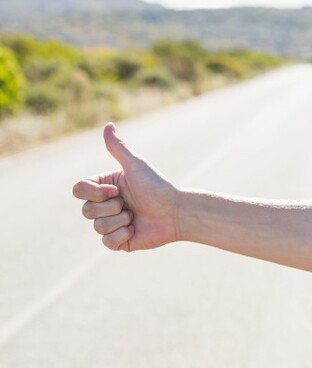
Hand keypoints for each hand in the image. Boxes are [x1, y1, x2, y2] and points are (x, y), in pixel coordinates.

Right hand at [72, 123, 182, 251]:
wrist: (176, 212)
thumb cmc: (158, 187)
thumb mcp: (136, 166)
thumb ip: (118, 148)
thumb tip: (108, 125)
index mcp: (104, 187)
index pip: (79, 190)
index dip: (96, 193)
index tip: (118, 191)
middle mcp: (105, 205)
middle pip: (86, 210)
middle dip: (110, 207)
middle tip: (129, 205)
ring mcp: (111, 223)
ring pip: (97, 226)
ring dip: (119, 221)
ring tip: (135, 216)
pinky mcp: (119, 241)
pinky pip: (107, 242)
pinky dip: (122, 236)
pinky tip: (135, 230)